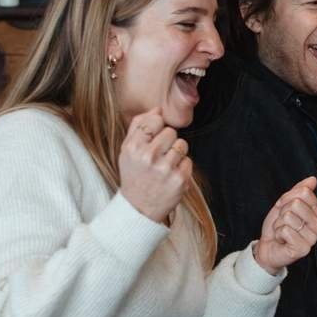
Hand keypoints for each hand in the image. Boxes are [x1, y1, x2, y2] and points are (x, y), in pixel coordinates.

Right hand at [118, 108, 190, 223]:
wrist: (139, 207)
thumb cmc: (134, 174)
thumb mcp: (127, 149)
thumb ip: (139, 125)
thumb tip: (157, 109)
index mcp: (133, 147)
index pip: (156, 120)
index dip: (157, 128)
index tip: (153, 139)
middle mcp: (149, 156)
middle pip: (171, 131)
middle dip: (167, 141)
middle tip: (158, 156)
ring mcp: (165, 169)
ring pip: (182, 144)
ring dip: (176, 153)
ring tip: (165, 165)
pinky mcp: (180, 179)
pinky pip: (189, 160)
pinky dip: (182, 167)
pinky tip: (171, 176)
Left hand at [252, 177, 316, 275]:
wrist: (268, 247)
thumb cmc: (278, 227)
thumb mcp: (284, 204)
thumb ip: (298, 191)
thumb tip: (312, 180)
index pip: (305, 193)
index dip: (288, 199)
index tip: (285, 209)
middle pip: (296, 204)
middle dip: (283, 212)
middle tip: (284, 222)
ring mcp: (312, 238)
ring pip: (289, 217)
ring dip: (279, 224)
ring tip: (283, 231)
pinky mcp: (304, 248)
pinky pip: (285, 230)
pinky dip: (278, 234)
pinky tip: (283, 239)